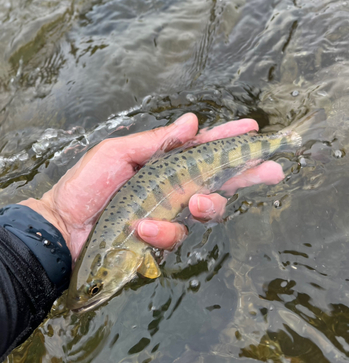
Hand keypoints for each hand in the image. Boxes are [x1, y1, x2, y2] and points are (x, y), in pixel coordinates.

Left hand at [20, 113, 283, 261]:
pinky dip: (163, 231)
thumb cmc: (86, 185)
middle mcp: (172, 188)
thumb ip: (157, 142)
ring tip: (193, 202)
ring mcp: (168, 215)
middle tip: (272, 170)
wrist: (62, 226)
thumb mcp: (119, 153)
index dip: (229, 141)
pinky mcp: (159, 241)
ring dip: (206, 206)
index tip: (254, 131)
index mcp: (165, 164)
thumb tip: (192, 122)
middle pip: (219, 181)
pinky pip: (175, 237)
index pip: (204, 150)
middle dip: (248, 175)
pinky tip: (143, 227)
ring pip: (206, 211)